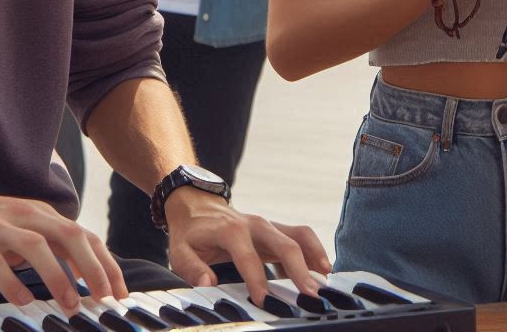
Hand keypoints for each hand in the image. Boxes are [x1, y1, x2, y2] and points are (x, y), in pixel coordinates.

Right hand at [0, 178, 125, 311]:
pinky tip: (22, 301)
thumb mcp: (17, 228)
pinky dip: (10, 281)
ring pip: (37, 246)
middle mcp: (23, 214)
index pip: (83, 236)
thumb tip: (80, 274)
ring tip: (72, 305)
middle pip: (69, 236)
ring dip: (58, 276)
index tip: (119, 292)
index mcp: (38, 214)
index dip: (105, 263)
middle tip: (106, 299)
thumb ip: (46, 246)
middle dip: (93, 267)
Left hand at [164, 188, 329, 305]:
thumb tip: (209, 283)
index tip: (265, 301)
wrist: (197, 205)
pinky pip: (301, 236)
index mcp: (231, 230)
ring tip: (326, 281)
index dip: (256, 279)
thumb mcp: (180, 251)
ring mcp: (268, 226)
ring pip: (299, 235)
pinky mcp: (275, 231)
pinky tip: (324, 270)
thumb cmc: (191, 233)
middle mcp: (255, 224)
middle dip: (300, 269)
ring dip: (315, 256)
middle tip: (311, 295)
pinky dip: (315, 251)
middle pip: (284, 243)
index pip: (247, 257)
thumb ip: (193, 268)